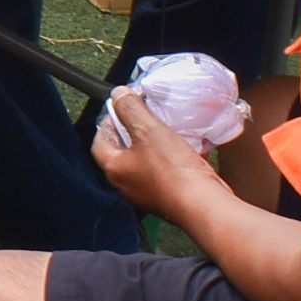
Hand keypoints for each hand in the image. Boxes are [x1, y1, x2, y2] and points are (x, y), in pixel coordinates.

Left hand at [92, 87, 224, 226]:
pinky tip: (184, 148)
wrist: (202, 204)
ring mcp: (146, 194)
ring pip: (144, 162)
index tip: (121, 108)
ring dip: (153, 145)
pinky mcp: (167, 198)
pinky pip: (163, 173)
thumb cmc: (172, 171)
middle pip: (122, 152)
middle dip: (132, 132)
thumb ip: (131, 109)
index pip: (99, 142)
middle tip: (145, 116)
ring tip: (166, 129)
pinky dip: (170, 159)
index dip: (108, 122)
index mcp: (114, 170)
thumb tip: (119, 95)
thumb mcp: (148, 130)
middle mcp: (126, 185)